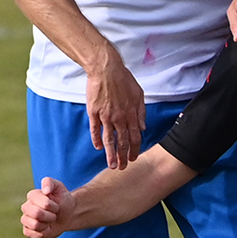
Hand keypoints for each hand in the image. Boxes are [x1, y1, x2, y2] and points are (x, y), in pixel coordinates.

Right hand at [21, 177, 73, 237]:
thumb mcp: (59, 187)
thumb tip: (45, 190)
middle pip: (36, 213)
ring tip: (49, 221)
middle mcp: (26, 207)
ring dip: (47, 224)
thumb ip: (50, 182)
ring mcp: (26, 219)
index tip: (56, 205)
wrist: (67, 214)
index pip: (43, 203)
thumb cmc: (62, 199)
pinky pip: (32, 234)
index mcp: (32, 196)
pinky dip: (43, 233)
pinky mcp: (28, 231)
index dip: (53, 206)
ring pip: (34, 225)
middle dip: (50, 215)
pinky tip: (45, 228)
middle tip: (54, 214)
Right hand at [86, 51, 145, 169]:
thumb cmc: (123, 79)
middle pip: (122, 142)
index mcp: (131, 114)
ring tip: (111, 165)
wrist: (106, 69)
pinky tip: (97, 147)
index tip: (133, 158)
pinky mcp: (94, 112)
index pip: (135, 137)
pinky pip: (95, 129)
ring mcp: (106, 116)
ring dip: (110, 154)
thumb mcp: (139, 94)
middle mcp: (119, 117)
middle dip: (123, 156)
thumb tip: (142, 128)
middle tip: (122, 168)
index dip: (134, 149)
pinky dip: (96, 139)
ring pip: (109, 139)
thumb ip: (141, 112)